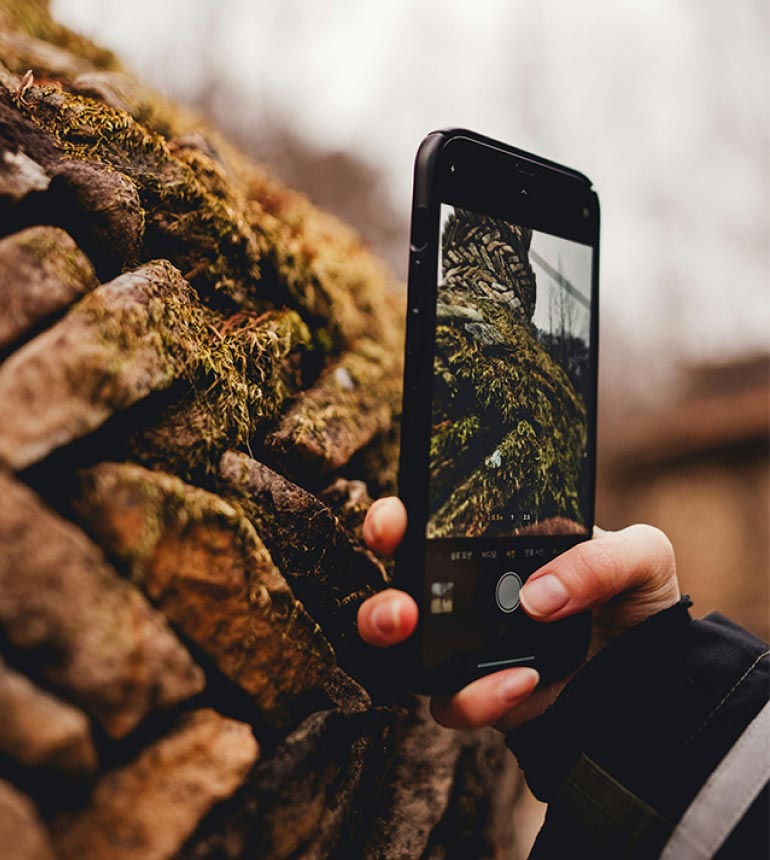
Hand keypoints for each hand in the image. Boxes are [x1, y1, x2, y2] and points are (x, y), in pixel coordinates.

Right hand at [357, 497, 680, 732]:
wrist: (664, 678)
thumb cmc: (640, 599)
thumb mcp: (640, 556)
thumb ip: (599, 558)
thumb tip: (534, 599)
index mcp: (497, 548)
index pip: (430, 527)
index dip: (396, 522)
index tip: (393, 526)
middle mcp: (472, 596)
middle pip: (399, 593)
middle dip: (380, 602)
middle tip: (401, 610)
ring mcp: (472, 649)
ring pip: (405, 653)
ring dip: (400, 651)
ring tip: (432, 649)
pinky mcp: (485, 697)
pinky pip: (453, 704)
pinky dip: (476, 697)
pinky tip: (523, 681)